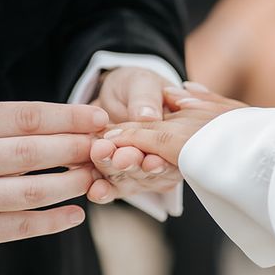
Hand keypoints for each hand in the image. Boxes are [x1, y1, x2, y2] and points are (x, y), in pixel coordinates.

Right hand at [0, 101, 108, 259]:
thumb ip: (14, 127)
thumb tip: (81, 125)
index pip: (24, 117)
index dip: (68, 118)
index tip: (99, 119)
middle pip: (29, 153)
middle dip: (74, 150)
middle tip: (101, 151)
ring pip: (29, 192)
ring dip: (69, 185)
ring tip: (91, 179)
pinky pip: (21, 226)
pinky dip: (54, 221)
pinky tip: (76, 213)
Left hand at [88, 66, 180, 201]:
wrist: (112, 96)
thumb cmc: (135, 87)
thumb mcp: (142, 83)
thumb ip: (146, 98)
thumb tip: (147, 115)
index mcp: (180, 138)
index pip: (172, 154)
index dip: (162, 160)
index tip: (149, 160)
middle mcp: (164, 162)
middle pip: (150, 172)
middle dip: (134, 165)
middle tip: (121, 158)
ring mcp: (140, 174)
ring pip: (129, 180)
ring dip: (114, 172)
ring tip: (100, 156)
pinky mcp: (117, 180)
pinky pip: (111, 189)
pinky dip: (102, 190)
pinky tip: (95, 190)